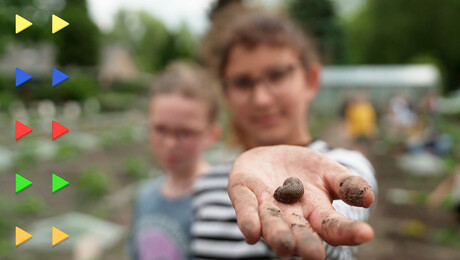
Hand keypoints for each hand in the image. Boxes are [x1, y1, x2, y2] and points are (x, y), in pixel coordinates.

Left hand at [228, 145, 374, 259]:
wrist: (270, 156)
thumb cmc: (304, 169)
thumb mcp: (329, 171)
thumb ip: (347, 184)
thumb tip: (369, 198)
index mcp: (316, 212)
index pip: (333, 225)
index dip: (348, 230)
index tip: (366, 233)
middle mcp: (291, 216)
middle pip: (300, 232)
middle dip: (307, 243)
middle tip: (315, 255)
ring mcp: (266, 207)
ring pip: (272, 224)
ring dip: (278, 235)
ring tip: (286, 246)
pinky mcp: (243, 194)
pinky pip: (245, 208)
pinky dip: (248, 220)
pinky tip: (251, 233)